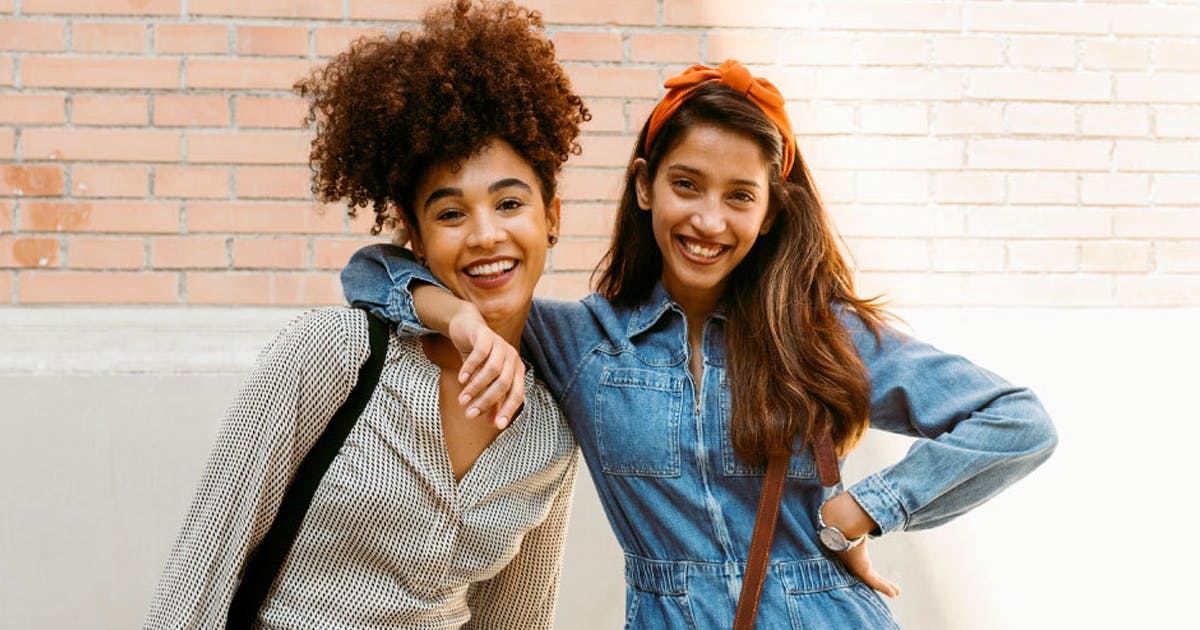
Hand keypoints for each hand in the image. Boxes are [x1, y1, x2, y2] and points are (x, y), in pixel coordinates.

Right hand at [446, 306, 524, 429]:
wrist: (468, 328)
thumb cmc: (480, 358)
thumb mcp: (485, 381)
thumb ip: (492, 400)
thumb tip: (494, 424)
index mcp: (517, 370)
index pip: (517, 394)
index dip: (508, 410)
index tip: (496, 426)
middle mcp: (512, 357)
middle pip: (504, 384)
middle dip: (486, 401)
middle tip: (469, 414)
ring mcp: (500, 345)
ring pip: (492, 370)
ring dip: (476, 387)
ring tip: (462, 400)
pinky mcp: (485, 335)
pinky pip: (480, 353)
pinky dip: (470, 368)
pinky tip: (460, 379)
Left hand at [821, 493, 899, 598]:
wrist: (838, 521)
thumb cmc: (843, 513)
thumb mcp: (853, 510)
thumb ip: (858, 503)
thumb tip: (860, 488)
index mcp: (847, 542)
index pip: (857, 552)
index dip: (865, 556)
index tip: (871, 559)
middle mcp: (850, 555)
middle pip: (866, 570)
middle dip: (878, 578)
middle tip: (888, 585)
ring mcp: (855, 564)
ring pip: (872, 579)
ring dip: (884, 585)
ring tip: (895, 592)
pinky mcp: (860, 569)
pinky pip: (875, 582)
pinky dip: (885, 587)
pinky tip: (894, 593)